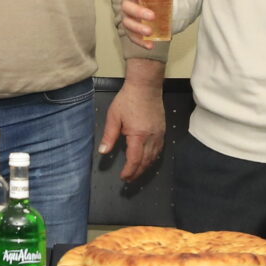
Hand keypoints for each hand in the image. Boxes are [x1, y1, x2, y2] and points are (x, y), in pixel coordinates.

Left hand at [100, 69, 167, 183]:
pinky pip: (159, 150)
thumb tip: (103, 152)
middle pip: (146, 162)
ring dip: (145, 167)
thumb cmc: (127, 100)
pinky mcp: (162, 131)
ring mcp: (159, 135)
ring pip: (154, 157)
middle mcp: (151, 138)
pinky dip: (153, 158)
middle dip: (137, 173)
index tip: (123, 177)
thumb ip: (109, 136)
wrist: (145, 86)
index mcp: (138, 136)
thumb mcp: (114, 117)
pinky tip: (147, 160)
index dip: (129, 171)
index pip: (135, 160)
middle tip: (128, 179)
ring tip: (136, 173)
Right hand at [119, 0, 189, 45]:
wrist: (148, 4)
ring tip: (150, 32)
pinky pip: (132, 37)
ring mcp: (127, 17)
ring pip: (128, 23)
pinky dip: (141, 42)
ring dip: (138, 28)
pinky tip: (150, 45)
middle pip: (127, 6)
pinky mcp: (130, 30)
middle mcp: (127, 3)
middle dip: (138, 11)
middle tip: (152, 16)